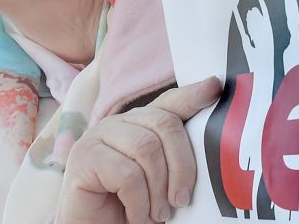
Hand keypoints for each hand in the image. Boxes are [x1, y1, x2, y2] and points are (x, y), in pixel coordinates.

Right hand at [56, 77, 221, 223]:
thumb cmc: (133, 209)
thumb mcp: (163, 181)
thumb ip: (178, 158)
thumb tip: (215, 140)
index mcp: (140, 124)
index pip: (170, 102)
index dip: (193, 95)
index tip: (215, 88)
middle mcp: (118, 123)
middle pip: (165, 124)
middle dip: (182, 166)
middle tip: (181, 200)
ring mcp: (97, 136)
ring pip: (146, 147)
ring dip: (158, 189)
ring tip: (157, 214)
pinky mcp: (83, 157)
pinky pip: (127, 173)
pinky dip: (139, 202)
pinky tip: (136, 216)